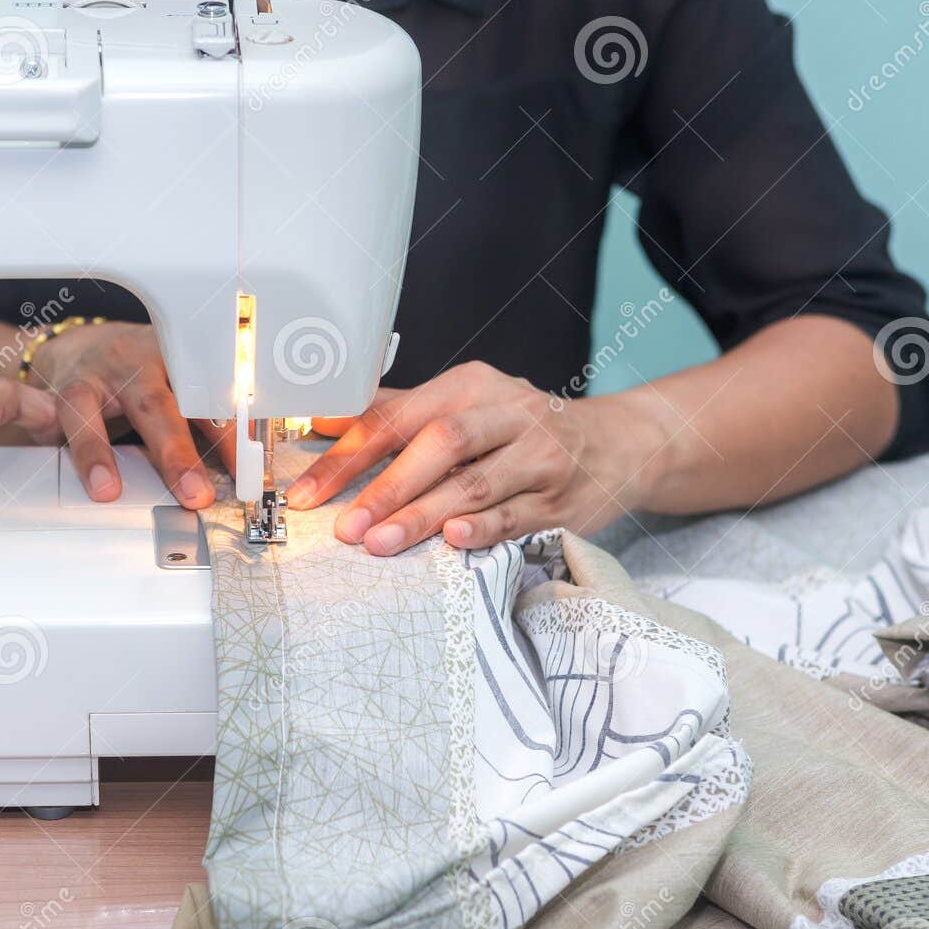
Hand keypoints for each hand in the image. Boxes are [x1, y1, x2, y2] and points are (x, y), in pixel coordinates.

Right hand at [0, 320, 224, 508]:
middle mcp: (125, 368)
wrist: (85, 343)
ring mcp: (78, 380)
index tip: (244, 477)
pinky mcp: (37, 392)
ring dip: (94, 450)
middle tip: (192, 491)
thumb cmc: (142, 374)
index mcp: (170, 367)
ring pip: (83, 409)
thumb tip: (250, 473)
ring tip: (104, 487)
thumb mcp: (182, 391)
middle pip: (152, 406)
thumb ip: (211, 427)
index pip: (203, 405)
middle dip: (173, 451)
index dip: (225, 440)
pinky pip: (11, 395)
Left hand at [284, 361, 664, 554]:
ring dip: (423, 514)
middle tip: (347, 525)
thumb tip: (322, 420)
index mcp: (470, 386)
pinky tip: (453, 540)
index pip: (397, 416)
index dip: (348, 455)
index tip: (309, 491)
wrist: (619, 443)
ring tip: (380, 542)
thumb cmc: (522, 427)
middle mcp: (507, 412)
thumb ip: (395, 413)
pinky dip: (484, 527)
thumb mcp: (464, 404)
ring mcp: (540, 455)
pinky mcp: (564, 498)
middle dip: (387, 487)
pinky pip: (518, 514)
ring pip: (476, 482)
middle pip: (439, 443)